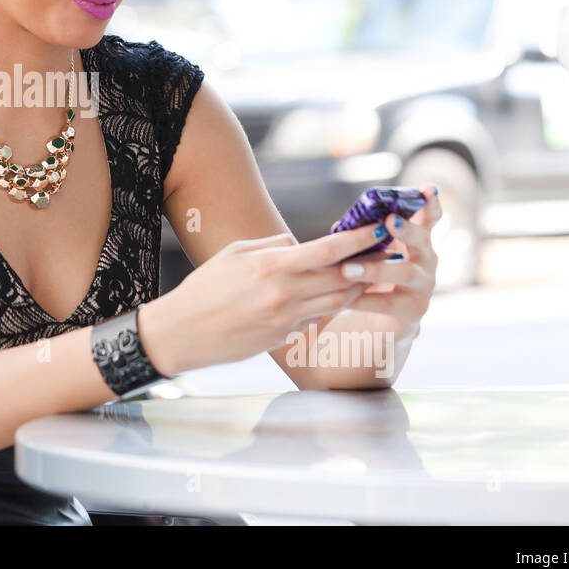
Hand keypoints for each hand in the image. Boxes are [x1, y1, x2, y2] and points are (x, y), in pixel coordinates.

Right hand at [145, 222, 388, 374]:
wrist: (182, 333)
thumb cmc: (204, 288)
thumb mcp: (234, 254)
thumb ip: (272, 246)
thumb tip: (298, 244)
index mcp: (271, 267)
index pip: (328, 251)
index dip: (359, 240)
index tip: (381, 229)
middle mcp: (284, 294)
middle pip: (341, 278)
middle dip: (366, 264)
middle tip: (386, 251)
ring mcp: (285, 320)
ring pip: (335, 301)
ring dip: (353, 287)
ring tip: (365, 273)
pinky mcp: (282, 338)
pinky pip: (315, 319)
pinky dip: (326, 306)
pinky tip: (330, 296)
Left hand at [337, 186, 442, 338]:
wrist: (371, 322)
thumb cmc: (366, 276)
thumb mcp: (364, 251)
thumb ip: (358, 236)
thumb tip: (339, 226)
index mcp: (414, 239)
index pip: (428, 217)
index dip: (430, 204)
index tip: (428, 190)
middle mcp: (425, 259)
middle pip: (421, 240)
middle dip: (406, 229)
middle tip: (388, 221)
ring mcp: (422, 286)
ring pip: (405, 272)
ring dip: (375, 268)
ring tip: (346, 269)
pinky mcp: (412, 311)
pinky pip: (388, 303)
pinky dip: (364, 300)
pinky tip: (345, 299)